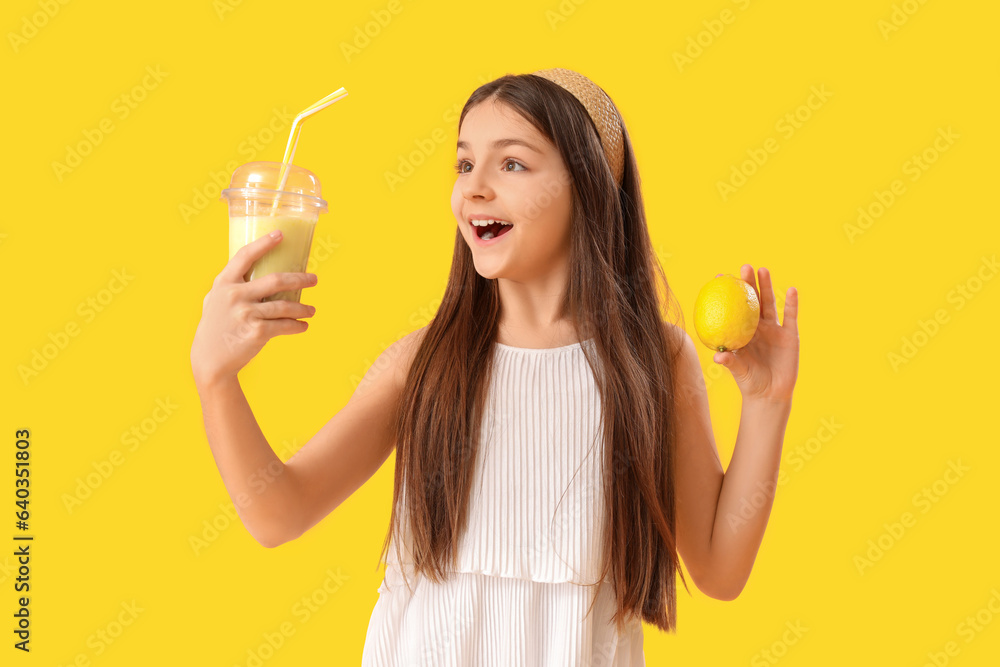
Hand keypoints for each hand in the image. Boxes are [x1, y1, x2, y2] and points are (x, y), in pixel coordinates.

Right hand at [191, 231, 316, 387]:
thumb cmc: (215, 328)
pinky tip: (303, 326)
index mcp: (224, 283)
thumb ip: (230, 286)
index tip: (281, 235)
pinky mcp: (256, 332)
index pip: (245, 256)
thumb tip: (254, 271)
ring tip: (311, 310)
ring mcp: (246, 313)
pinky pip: (285, 326)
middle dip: (301, 278)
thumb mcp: (215, 301)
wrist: (210, 360)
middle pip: (276, 280)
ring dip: (303, 308)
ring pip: (285, 306)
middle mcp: (234, 295)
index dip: (264, 243)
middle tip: (315, 279)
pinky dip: (297, 326)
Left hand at [713, 265, 797, 401]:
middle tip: (744, 267)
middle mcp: (757, 327)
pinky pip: (791, 316)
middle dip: (748, 283)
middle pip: (752, 300)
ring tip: (763, 269)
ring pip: (770, 303)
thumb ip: (730, 362)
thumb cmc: (750, 382)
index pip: (732, 308)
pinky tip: (792, 290)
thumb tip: (717, 356)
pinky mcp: (790, 335)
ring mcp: (774, 329)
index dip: (727, 293)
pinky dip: (792, 303)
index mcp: (741, 331)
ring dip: (767, 286)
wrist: (771, 394)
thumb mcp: (739, 371)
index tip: (719, 277)